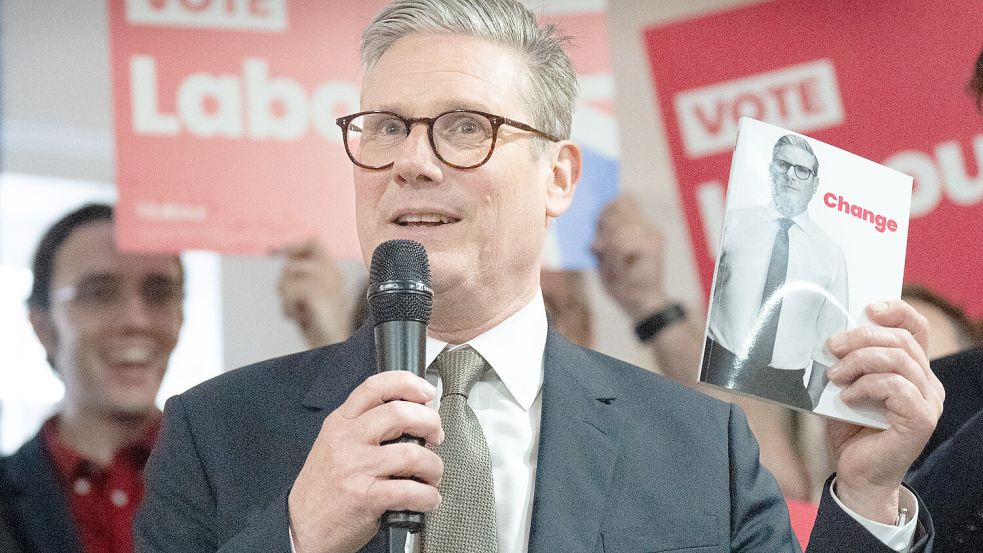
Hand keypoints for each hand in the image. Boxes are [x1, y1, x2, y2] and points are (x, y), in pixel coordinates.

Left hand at [277, 239, 347, 347]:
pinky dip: (289, 307)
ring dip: (286, 296)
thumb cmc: (320, 324)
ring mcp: (327, 281)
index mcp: (333, 270)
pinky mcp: (319, 293)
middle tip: (292, 298)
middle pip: (296, 258)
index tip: (273, 253)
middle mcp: (333, 271)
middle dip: (285, 279)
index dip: (292, 246)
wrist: (334, 348)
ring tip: (298, 311)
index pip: (313, 242)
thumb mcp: (311, 295)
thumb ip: (300, 275)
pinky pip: (290, 290)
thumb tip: (275, 252)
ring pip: (289, 274)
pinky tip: (299, 318)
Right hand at [288, 372, 444, 552]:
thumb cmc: (323, 488)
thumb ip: (365, 426)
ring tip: (431, 475)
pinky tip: (427, 499)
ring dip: (433, 466)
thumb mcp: (334, 444)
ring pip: (412, 454)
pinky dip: (428, 496)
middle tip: (436, 437)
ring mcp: (355, 468)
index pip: (376, 386)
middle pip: (400, 413)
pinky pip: (409, 491)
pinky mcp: (364, 497)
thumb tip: (411, 415)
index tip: (428, 393)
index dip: (408, 384)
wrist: (300, 528)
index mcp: (341, 422)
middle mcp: (347, 440)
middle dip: (431, 423)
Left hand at [592, 196, 669, 319]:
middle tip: (599, 247)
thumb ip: (601, 242)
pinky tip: (620, 268)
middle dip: (603, 226)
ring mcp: (652, 236)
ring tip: (613, 264)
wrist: (641, 304)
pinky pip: (621, 244)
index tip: (598, 225)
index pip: (625, 201)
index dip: (607, 209)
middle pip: (619, 209)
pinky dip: (614, 257)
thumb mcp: (606, 259)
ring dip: (608, 247)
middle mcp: (649, 227)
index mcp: (640, 226)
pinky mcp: (652, 248)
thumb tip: (594, 238)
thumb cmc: (623, 282)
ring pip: (617, 229)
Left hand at [824, 300, 943, 522]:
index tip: (867, 309)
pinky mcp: (921, 420)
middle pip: (902, 340)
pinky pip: (896, 386)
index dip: (896, 311)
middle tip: (831, 347)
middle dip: (862, 337)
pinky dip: (866, 386)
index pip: (915, 328)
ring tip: (835, 376)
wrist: (855, 474)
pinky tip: (847, 398)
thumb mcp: (845, 386)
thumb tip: (830, 335)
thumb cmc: (849, 429)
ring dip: (860, 361)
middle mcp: (927, 383)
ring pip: (900, 360)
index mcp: (913, 370)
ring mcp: (928, 402)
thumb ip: (848, 361)